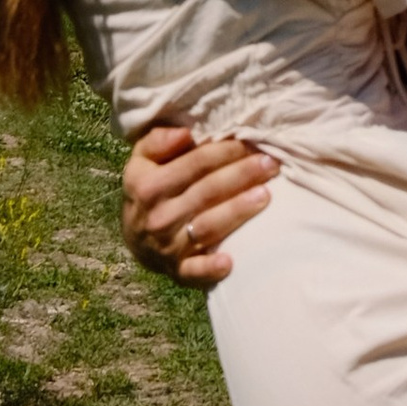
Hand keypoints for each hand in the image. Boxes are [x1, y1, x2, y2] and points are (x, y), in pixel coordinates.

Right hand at [119, 122, 278, 287]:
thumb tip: (184, 133)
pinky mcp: (178, 270)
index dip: (225, 151)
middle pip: (207, 192)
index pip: (195, 163)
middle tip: (271, 164)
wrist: (136, 238)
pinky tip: (229, 261)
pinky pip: (194, 271)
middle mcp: (158, 216)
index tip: (251, 143)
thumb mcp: (142, 160)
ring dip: (237, 211)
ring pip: (208, 226)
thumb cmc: (149, 188)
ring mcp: (168, 246)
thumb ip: (158, 141)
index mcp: (148, 185)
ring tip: (265, 195)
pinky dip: (210, 268)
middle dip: (241, 175)